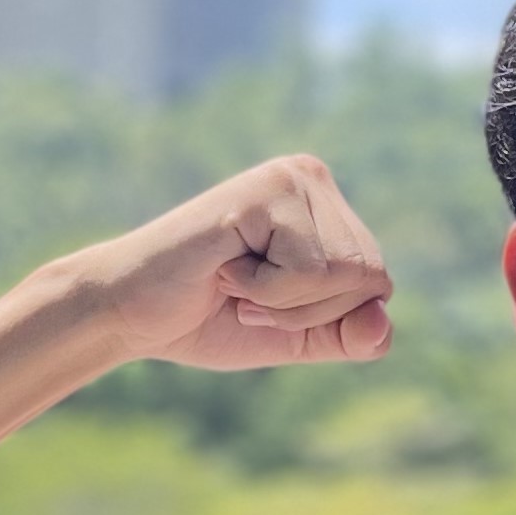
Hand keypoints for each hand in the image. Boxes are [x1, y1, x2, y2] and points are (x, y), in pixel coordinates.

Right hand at [66, 155, 394, 370]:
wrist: (131, 314)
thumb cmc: (209, 319)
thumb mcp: (297, 336)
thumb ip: (349, 336)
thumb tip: (384, 321)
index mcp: (328, 208)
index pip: (380, 285)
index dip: (326, 318)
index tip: (267, 306)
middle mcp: (313, 178)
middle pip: (372, 277)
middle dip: (308, 312)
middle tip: (248, 298)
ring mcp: (290, 178)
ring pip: (345, 274)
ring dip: (285, 304)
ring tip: (237, 282)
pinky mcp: (266, 191)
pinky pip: (309, 273)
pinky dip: (264, 293)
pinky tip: (224, 268)